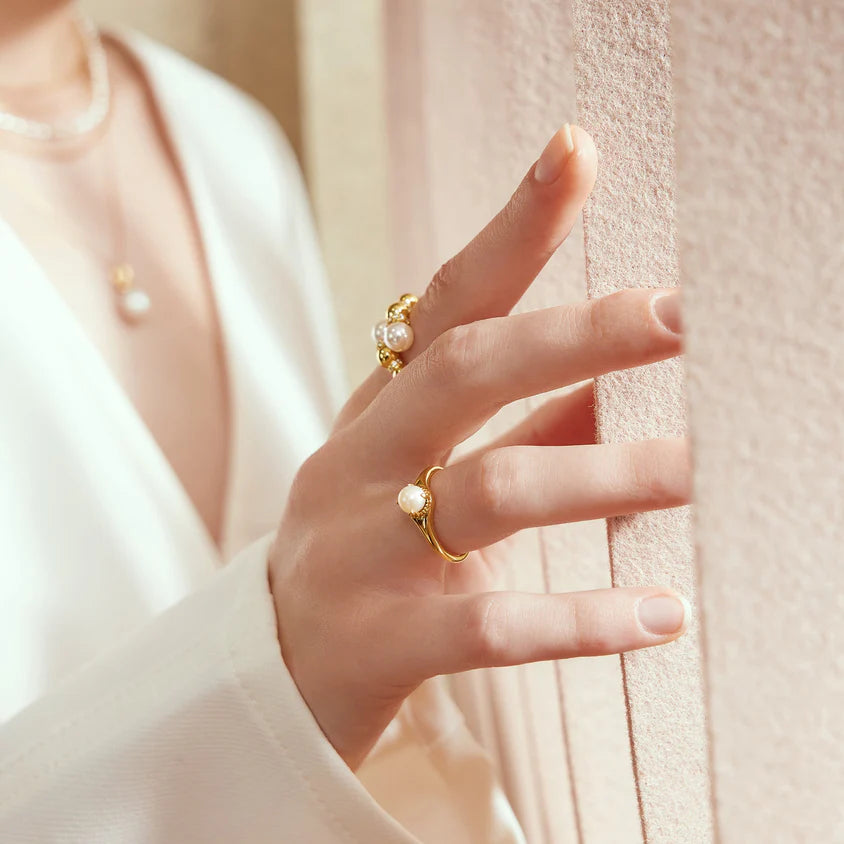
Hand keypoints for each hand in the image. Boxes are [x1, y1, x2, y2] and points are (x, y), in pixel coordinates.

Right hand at [269, 125, 689, 769]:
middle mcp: (360, 464)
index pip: (444, 304)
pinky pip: (488, 627)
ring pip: (488, 493)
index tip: (576, 152)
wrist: (260, 676)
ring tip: (699, 471)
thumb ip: (520, 432)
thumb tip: (620, 385)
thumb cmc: (364, 555)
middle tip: (680, 315)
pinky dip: (580, 620)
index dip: (509, 230)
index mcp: (377, 413)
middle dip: (575, 335)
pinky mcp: (376, 643)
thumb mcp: (424, 477)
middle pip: (464, 373)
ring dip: (603, 476)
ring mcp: (361, 552)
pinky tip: (661, 615)